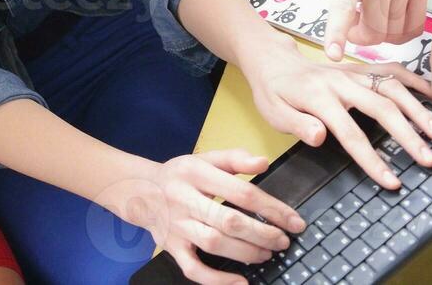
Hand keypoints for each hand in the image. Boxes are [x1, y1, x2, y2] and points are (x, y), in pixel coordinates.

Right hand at [106, 150, 304, 283]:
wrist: (138, 190)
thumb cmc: (180, 175)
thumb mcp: (205, 158)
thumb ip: (235, 159)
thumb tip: (263, 163)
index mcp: (196, 173)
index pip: (241, 192)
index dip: (272, 209)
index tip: (293, 221)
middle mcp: (185, 199)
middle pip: (229, 221)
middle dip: (262, 234)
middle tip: (283, 241)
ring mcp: (177, 226)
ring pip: (214, 244)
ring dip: (246, 252)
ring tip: (266, 254)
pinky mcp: (171, 247)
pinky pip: (193, 269)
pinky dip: (218, 280)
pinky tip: (240, 282)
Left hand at [241, 38, 431, 190]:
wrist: (275, 61)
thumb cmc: (275, 93)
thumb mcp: (274, 113)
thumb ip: (297, 125)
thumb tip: (320, 137)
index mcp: (319, 97)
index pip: (350, 133)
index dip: (372, 159)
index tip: (392, 181)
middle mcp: (342, 82)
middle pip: (382, 108)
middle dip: (408, 136)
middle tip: (429, 160)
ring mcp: (355, 72)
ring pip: (393, 88)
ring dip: (418, 109)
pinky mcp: (363, 68)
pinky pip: (394, 71)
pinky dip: (417, 82)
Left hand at [243, 0, 428, 53]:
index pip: (345, 7)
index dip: (339, 34)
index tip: (334, 55)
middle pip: (373, 29)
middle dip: (357, 38)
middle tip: (349, 25)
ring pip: (394, 31)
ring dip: (378, 35)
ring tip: (365, 16)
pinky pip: (415, 24)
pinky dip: (399, 32)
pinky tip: (385, 17)